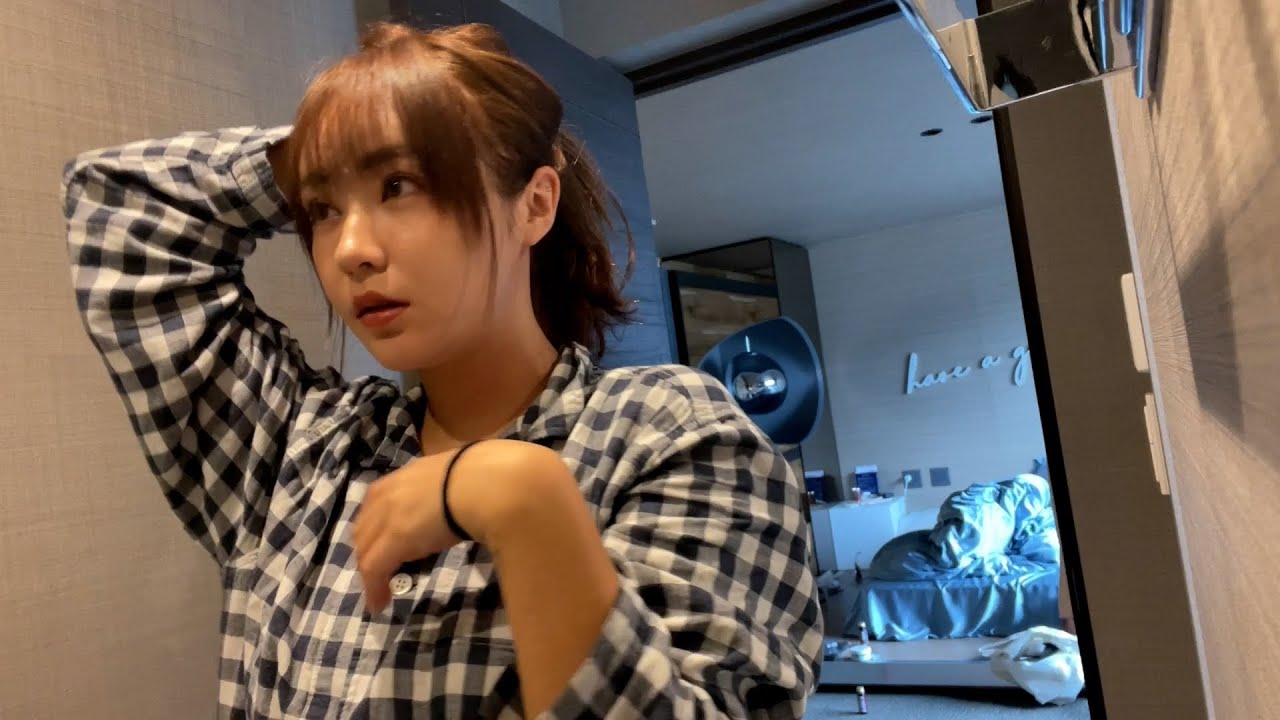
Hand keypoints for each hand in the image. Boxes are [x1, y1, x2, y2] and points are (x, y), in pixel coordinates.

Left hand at [352, 449, 466, 612]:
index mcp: (399, 479)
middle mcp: (385, 496)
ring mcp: (387, 518)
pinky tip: (379, 603)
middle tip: (378, 571)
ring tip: (378, 590)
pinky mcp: (393, 541)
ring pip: (365, 551)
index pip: (373, 508)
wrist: (482, 485)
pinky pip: (374, 570)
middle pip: (363, 530)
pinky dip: (374, 589)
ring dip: (369, 572)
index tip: (379, 546)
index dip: (373, 531)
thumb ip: (437, 493)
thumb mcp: (447, 482)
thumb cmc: (476, 480)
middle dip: (367, 552)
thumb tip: (450, 503)